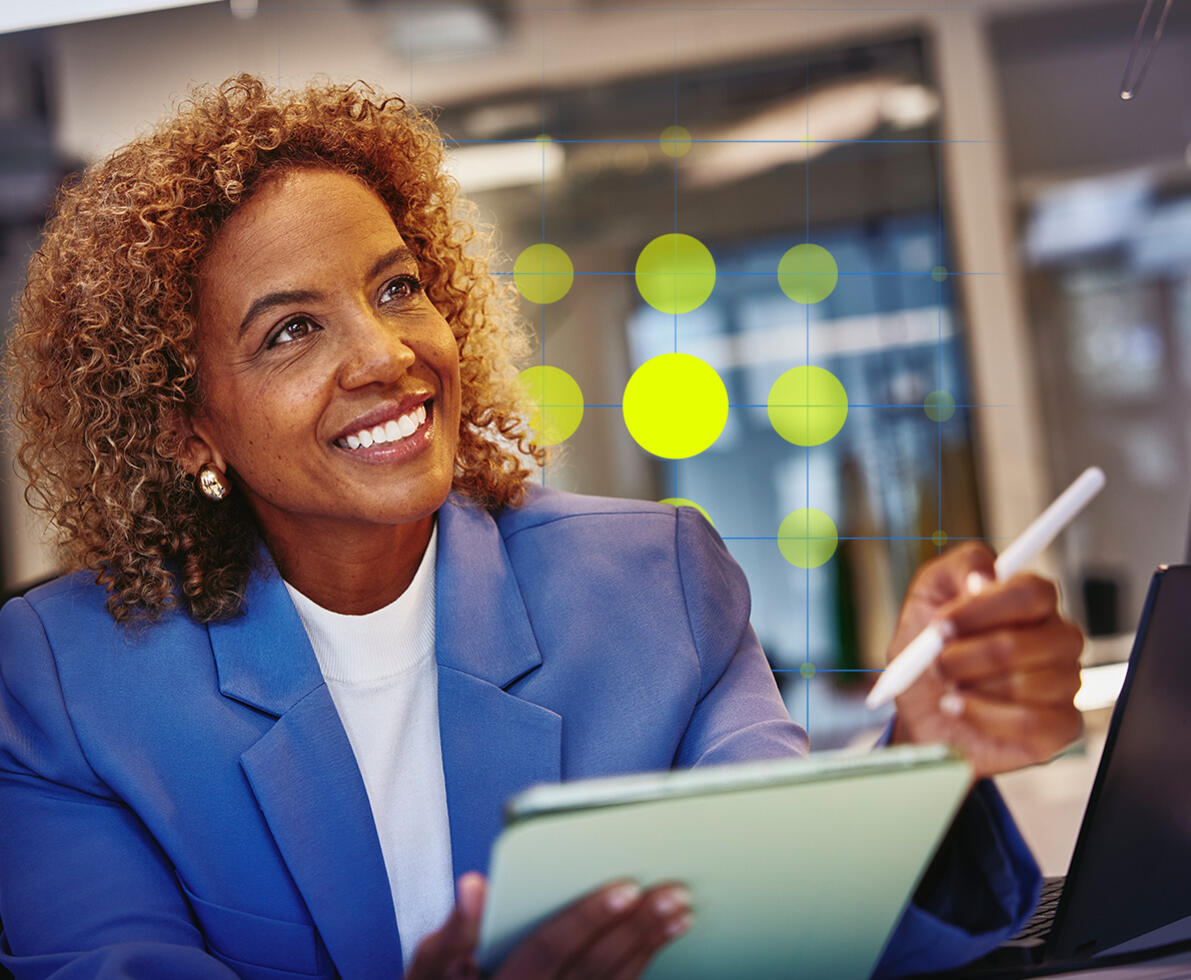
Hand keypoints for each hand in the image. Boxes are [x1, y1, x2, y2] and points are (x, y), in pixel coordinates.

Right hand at [406, 872, 692, 979]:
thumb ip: (453, 929)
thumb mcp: (431, 966)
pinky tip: (659, 942)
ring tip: (679, 911)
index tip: (627, 886)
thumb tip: (474, 885)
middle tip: (674, 892)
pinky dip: (640, 969)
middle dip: (636, 930)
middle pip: (593, 971)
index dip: (587, 918)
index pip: (548, 950)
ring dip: (648, 949)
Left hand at [885, 542, 1083, 780]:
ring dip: (970, 687)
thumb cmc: (927, 646)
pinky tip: (958, 708)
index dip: (983, 608)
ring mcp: (1064, 684)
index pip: (1032, 593)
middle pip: (1022, 643)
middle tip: (937, 664)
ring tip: (949, 687)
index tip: (940, 625)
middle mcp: (1058, 639)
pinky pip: (1031, 722)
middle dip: (964, 657)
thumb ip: (958, 568)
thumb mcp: (928, 593)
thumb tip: (985, 575)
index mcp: (1032, 601)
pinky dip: (983, 716)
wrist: (917, 705)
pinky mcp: (1060, 727)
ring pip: (1023, 684)